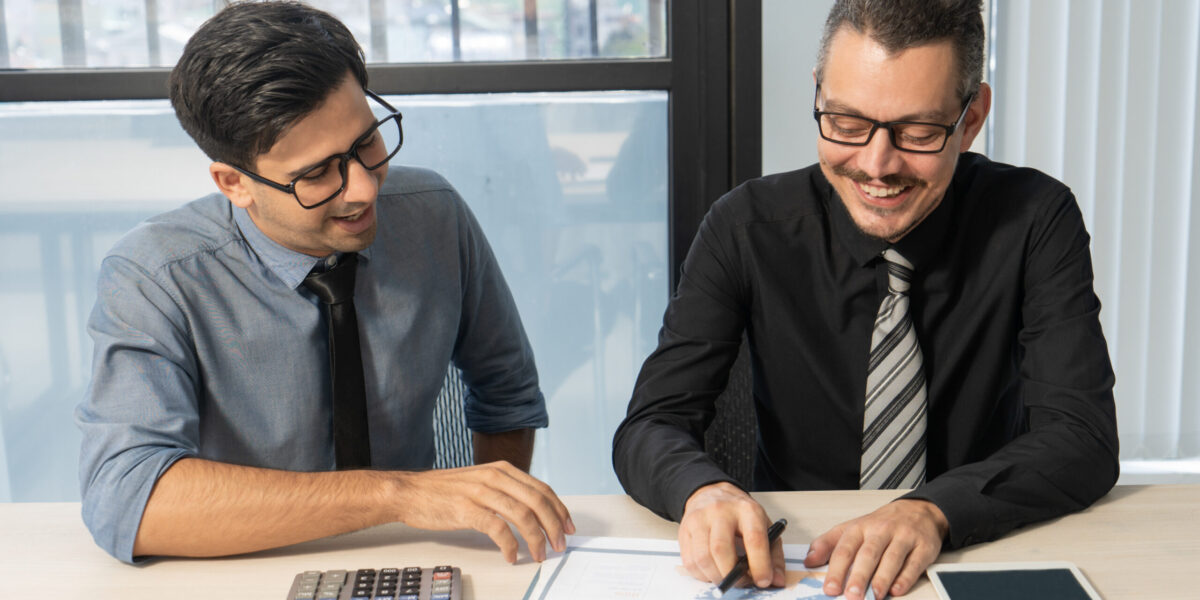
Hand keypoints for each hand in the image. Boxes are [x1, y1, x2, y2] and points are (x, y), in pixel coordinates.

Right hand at [388, 461, 574, 562]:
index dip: (559, 510)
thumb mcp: (481, 480)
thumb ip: (505, 489)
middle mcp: (495, 477)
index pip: (542, 489)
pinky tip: (512, 555)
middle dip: (553, 526)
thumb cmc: (443, 490)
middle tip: (558, 545)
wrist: (410, 492)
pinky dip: (510, 545)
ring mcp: (481, 492)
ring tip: (539, 554)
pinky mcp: (467, 510)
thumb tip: (531, 510)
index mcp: (502, 469)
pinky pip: (498, 530)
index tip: (567, 527)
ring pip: (523, 516)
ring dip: (536, 539)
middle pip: (538, 502)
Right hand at [678, 482, 785, 588]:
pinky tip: (712, 571)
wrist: (711, 493)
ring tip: (726, 577)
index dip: (760, 564)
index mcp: (746, 510)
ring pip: (703, 558)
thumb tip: (776, 580)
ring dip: (716, 577)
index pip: (754, 539)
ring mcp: (699, 519)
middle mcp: (720, 511)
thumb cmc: (739, 514)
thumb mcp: (763, 525)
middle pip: (721, 549)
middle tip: (741, 582)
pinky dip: (702, 574)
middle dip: (732, 574)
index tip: (763, 581)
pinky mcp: (684, 530)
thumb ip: (773, 555)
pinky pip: (689, 561)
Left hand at [804, 499, 946, 598]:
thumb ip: (828, 544)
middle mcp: (881, 531)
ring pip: (892, 558)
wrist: (917, 511)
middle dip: (859, 576)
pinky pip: (914, 563)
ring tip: (874, 596)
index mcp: (860, 527)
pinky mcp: (924, 547)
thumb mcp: (851, 528)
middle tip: (851, 596)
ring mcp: (904, 537)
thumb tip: (809, 560)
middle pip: (868, 554)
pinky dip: (905, 578)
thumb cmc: (880, 524)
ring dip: (882, 579)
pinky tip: (896, 590)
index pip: (845, 548)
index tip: (830, 588)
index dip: (836, 570)